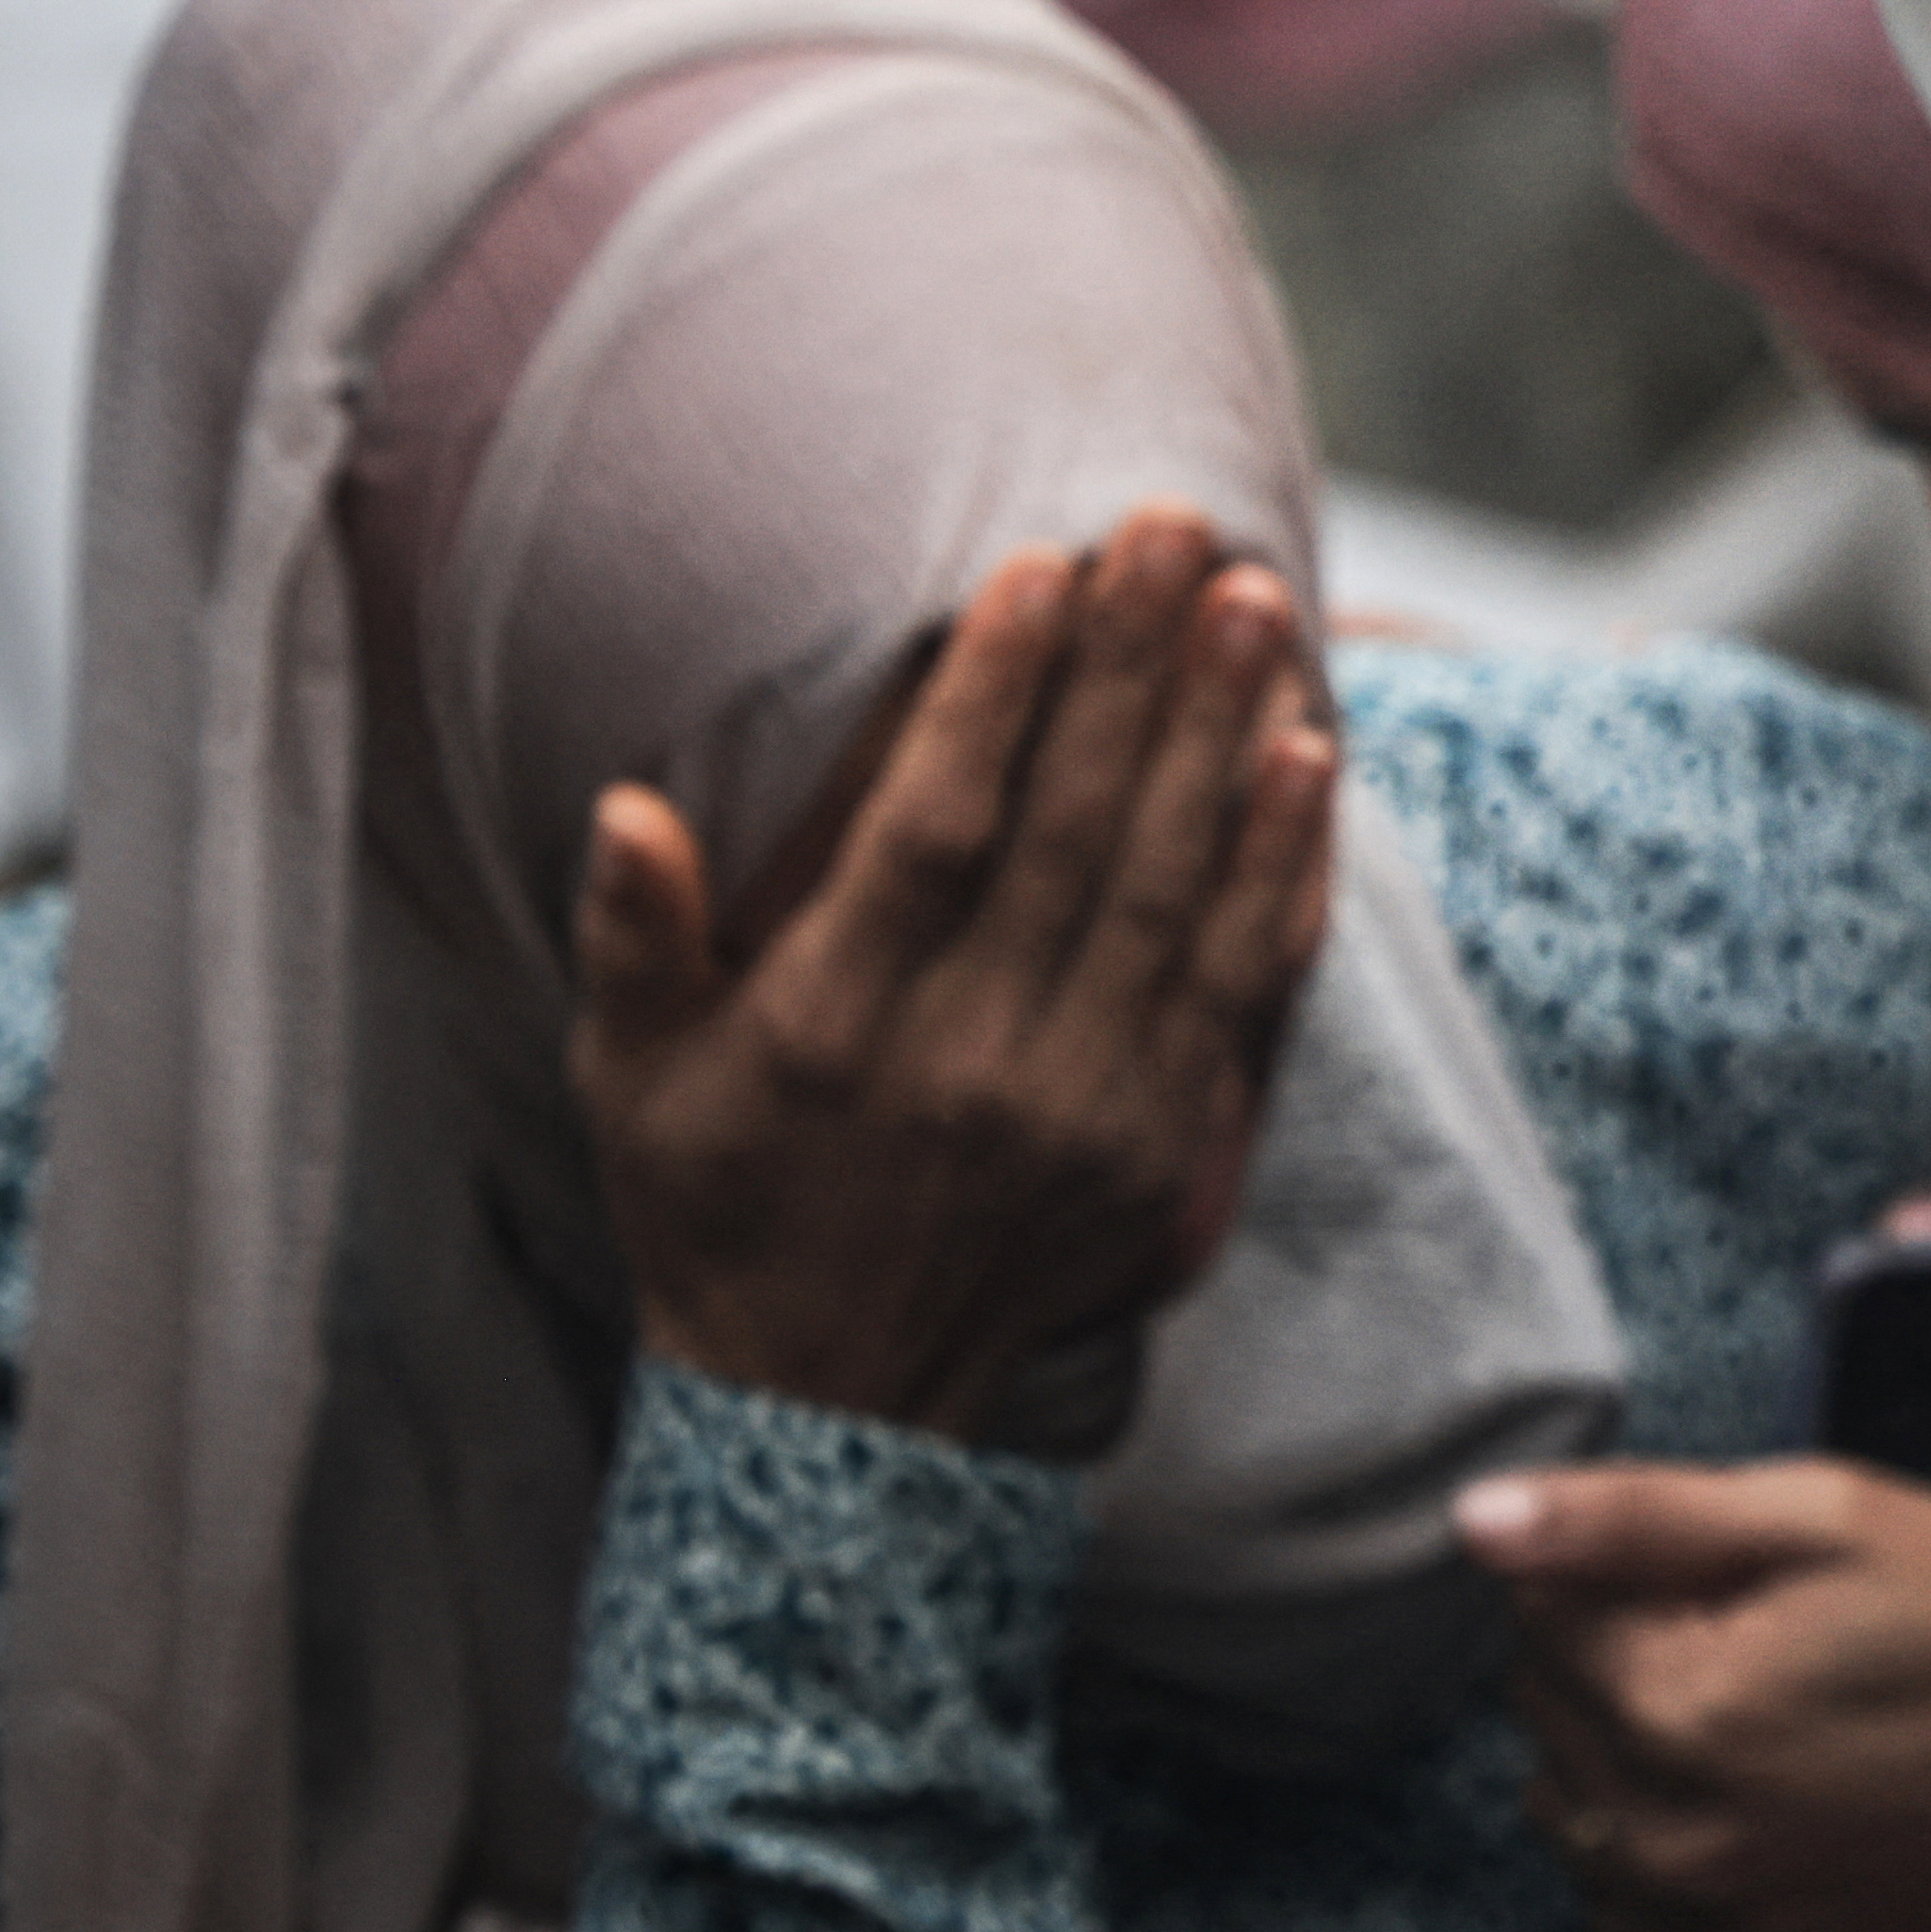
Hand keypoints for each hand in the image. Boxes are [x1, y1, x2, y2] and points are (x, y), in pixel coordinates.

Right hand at [569, 508, 1339, 1452]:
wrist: (839, 1403)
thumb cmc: (718, 1206)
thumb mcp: (630, 1084)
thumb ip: (630, 942)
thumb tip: (624, 804)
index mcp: (839, 1030)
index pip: (936, 830)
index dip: (999, 696)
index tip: (1043, 569)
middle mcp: (975, 1061)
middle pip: (1079, 832)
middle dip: (1136, 668)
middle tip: (1184, 528)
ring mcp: (1086, 1105)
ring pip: (1175, 888)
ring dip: (1222, 737)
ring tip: (1257, 604)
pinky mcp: (1165, 1142)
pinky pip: (1241, 982)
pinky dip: (1281, 868)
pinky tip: (1305, 758)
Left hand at [1468, 1459, 1930, 1931]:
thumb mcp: (1818, 1516)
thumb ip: (1633, 1518)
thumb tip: (1474, 1518)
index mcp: (1671, 1704)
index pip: (1536, 1616)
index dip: (1622, 1578)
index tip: (1719, 1582)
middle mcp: (1661, 1839)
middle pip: (1544, 1721)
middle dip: (1617, 1669)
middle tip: (1746, 1651)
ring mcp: (1702, 1929)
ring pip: (1571, 1823)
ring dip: (1626, 1771)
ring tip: (1750, 1737)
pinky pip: (1632, 1921)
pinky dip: (1665, 1869)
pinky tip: (1753, 1822)